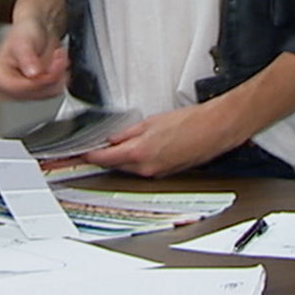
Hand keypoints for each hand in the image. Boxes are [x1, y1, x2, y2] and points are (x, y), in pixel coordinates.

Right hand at [0, 0, 69, 100]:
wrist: (37, 29)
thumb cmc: (25, 32)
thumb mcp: (24, 41)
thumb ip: (27, 58)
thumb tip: (32, 74)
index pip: (20, 89)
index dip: (39, 80)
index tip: (52, 66)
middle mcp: (8, 88)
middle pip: (35, 93)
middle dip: (51, 75)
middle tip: (58, 57)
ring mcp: (23, 91)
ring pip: (47, 93)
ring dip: (58, 75)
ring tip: (58, 57)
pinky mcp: (37, 91)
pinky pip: (54, 91)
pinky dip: (61, 78)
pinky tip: (58, 64)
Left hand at [85, 104, 236, 177]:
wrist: (215, 130)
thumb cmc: (191, 123)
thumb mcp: (152, 121)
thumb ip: (128, 132)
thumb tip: (113, 138)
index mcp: (139, 153)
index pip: (104, 158)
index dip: (89, 155)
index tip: (80, 152)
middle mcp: (145, 168)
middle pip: (115, 165)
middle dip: (105, 156)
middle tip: (96, 146)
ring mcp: (156, 173)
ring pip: (128, 168)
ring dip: (122, 158)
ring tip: (120, 143)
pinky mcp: (165, 173)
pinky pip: (143, 168)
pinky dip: (137, 160)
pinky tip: (142, 148)